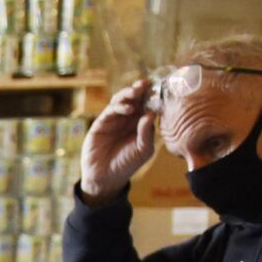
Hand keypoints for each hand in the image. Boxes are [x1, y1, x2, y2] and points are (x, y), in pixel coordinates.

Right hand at [80, 77, 157, 198]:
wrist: (106, 178)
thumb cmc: (127, 164)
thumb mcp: (143, 150)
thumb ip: (147, 133)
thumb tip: (151, 114)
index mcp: (140, 123)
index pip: (147, 104)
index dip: (152, 95)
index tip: (160, 87)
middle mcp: (127, 119)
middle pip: (134, 98)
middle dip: (140, 89)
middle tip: (147, 84)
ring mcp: (113, 120)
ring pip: (121, 100)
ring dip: (129, 93)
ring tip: (137, 91)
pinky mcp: (101, 124)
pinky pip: (109, 110)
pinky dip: (119, 106)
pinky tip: (128, 109)